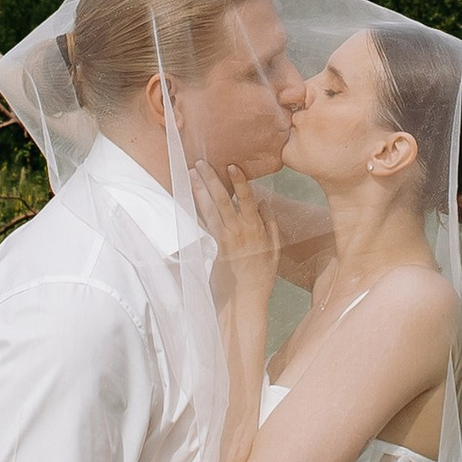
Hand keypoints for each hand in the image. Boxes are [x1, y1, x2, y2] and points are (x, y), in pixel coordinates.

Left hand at [191, 157, 278, 292]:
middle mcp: (237, 231)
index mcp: (255, 229)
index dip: (239, 181)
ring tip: (191, 174)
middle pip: (222, 200)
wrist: (245, 298)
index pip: (247, 199)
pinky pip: (201, 225)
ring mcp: (222, 239)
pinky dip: (193, 211)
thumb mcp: (274, 248)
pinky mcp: (211, 248)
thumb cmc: (261, 274)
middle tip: (201, 162)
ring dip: (199, 190)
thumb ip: (270, 224)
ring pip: (208, 209)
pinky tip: (186, 199)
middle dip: (211, 179)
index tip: (231, 165)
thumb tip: (263, 203)